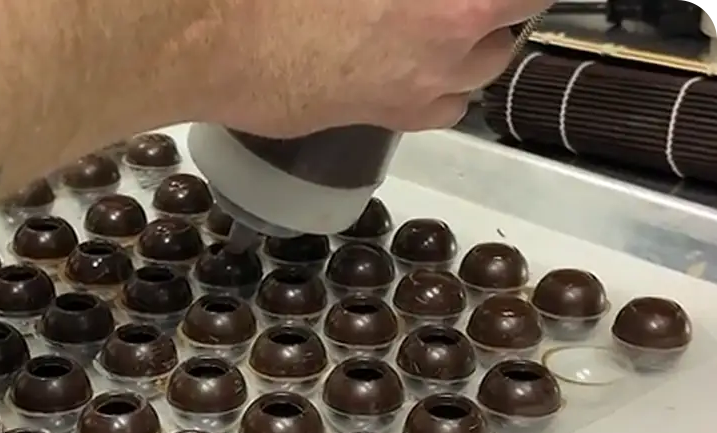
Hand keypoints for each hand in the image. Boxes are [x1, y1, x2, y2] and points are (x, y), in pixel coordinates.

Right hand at [201, 0, 552, 134]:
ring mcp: (424, 80)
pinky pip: (448, 107)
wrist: (222, 44)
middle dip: (500, 0)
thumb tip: (402, 0)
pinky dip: (446, 88)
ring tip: (447, 19)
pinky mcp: (392, 115)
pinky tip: (421, 65)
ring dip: (480, 40)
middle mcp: (450, 33)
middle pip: (517, 13)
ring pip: (488, 64)